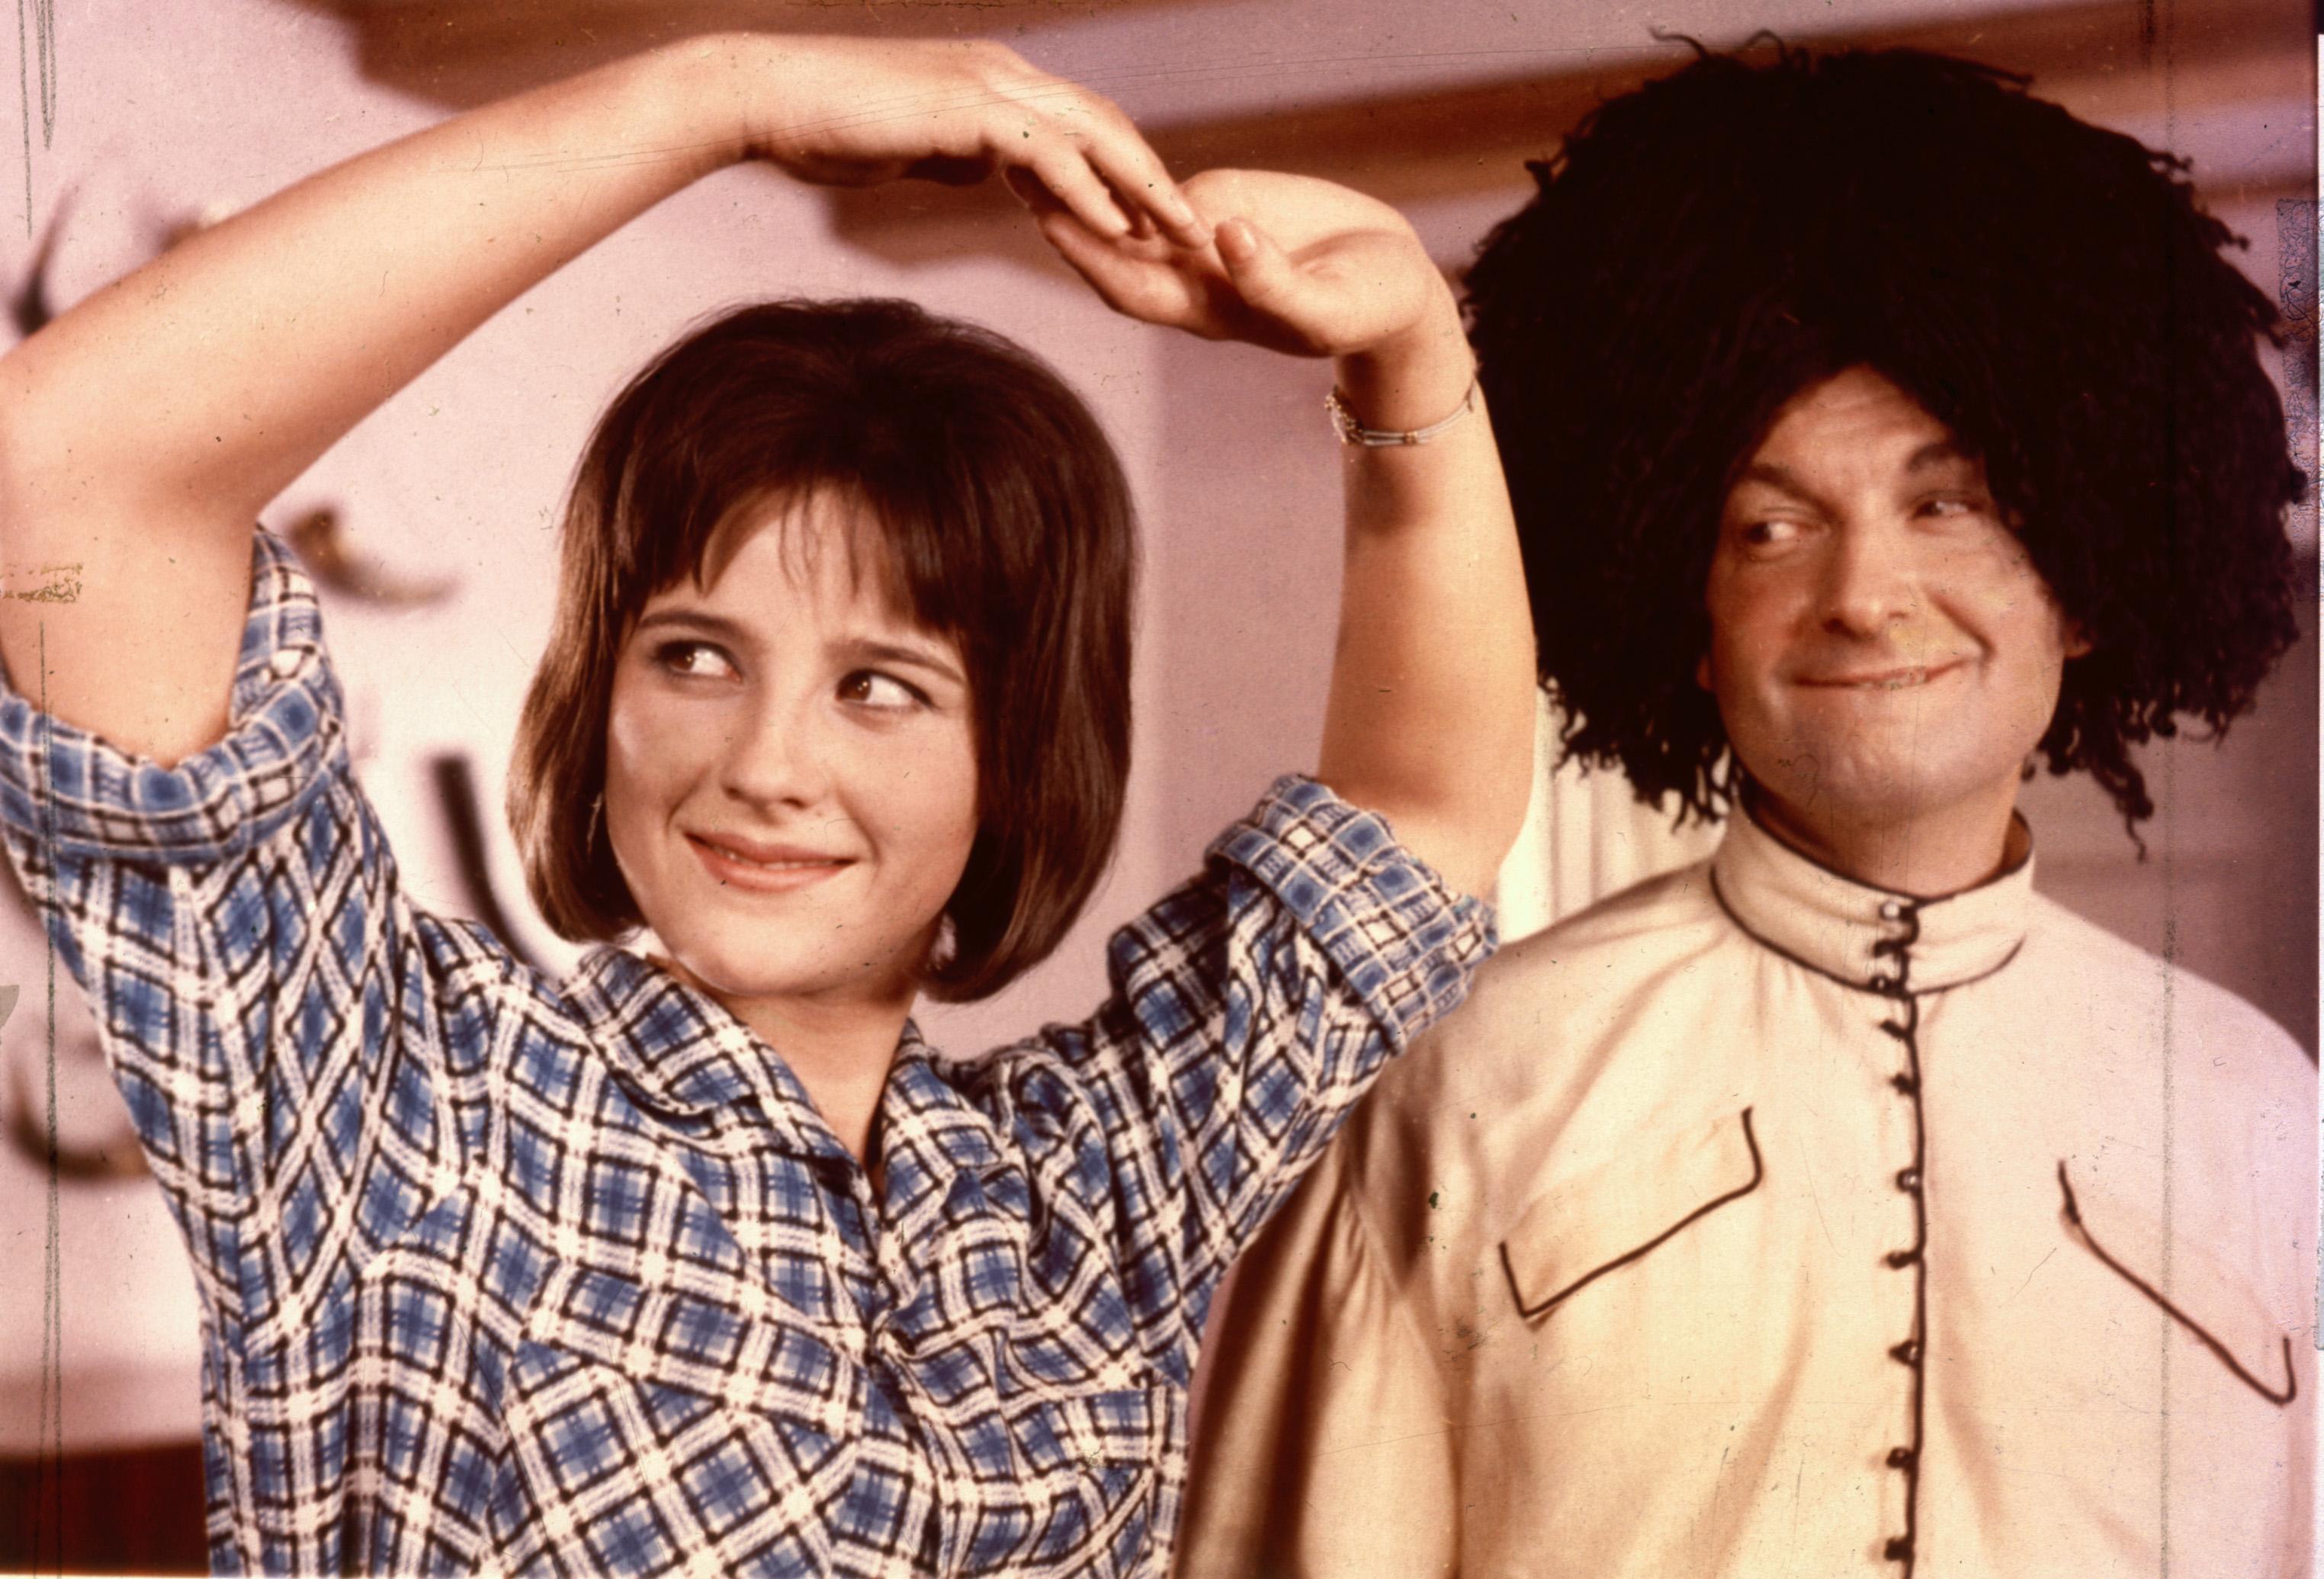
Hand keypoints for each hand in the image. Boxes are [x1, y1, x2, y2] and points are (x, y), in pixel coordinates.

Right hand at [725, 36, 1208, 246]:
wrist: (771, 99)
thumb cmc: (829, 126)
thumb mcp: (914, 146)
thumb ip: (960, 154)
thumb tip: (986, 173)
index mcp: (994, 82)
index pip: (1081, 122)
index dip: (1124, 168)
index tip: (1158, 218)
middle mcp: (1003, 73)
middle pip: (1104, 122)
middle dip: (1153, 174)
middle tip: (1196, 226)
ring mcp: (988, 84)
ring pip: (1091, 132)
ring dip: (1140, 183)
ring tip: (1178, 230)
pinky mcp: (967, 108)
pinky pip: (1047, 153)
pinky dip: (1087, 190)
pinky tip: (1115, 227)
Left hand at [1026, 167, 1458, 369]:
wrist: (1392, 279)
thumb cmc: (1364, 307)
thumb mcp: (1325, 304)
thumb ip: (1272, 281)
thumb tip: (1222, 238)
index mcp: (1205, 310)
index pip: (1129, 285)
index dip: (1089, 254)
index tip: (1051, 217)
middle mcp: (1186, 276)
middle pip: (1107, 246)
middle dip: (1061, 210)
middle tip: (1014, 163)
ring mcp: (1196, 238)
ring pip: (1122, 211)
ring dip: (1077, 180)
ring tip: (1027, 136)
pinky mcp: (1215, 201)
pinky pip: (1153, 184)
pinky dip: (1117, 163)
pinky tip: (1080, 131)